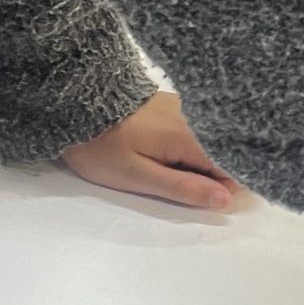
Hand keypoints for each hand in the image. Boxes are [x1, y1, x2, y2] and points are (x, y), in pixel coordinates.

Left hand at [59, 91, 246, 211]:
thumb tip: (225, 200)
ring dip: (194, 161)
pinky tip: (163, 152)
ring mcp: (183, 108)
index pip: (230, 167)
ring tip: (162, 168)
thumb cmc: (103, 147)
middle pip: (221, 153)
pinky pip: (193, 130)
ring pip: (207, 142)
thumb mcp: (139, 176)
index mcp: (191, 138)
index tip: (197, 198)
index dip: (221, 189)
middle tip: (170, 183)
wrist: (73, 103)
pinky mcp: (171, 104)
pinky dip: (186, 146)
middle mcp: (195, 118)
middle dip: (207, 175)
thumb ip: (183, 188)